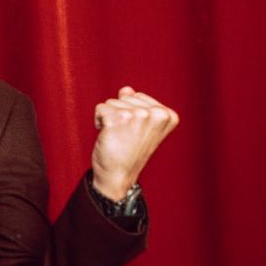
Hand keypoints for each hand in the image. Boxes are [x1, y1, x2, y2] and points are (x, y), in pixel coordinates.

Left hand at [91, 86, 178, 200]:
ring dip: (109, 119)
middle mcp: (156, 114)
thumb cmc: (128, 152)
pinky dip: (98, 122)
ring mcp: (137, 115)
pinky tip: (108, 136)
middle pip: (124, 97)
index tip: (135, 132)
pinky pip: (100, 108)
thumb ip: (136, 105)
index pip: (138, 96)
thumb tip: (127, 89)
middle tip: (125, 136)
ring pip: (111, 102)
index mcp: (167, 115)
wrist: (118, 176)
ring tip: (118, 137)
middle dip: (119, 114)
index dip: (130, 113)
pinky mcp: (118, 119)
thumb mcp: (140, 127)